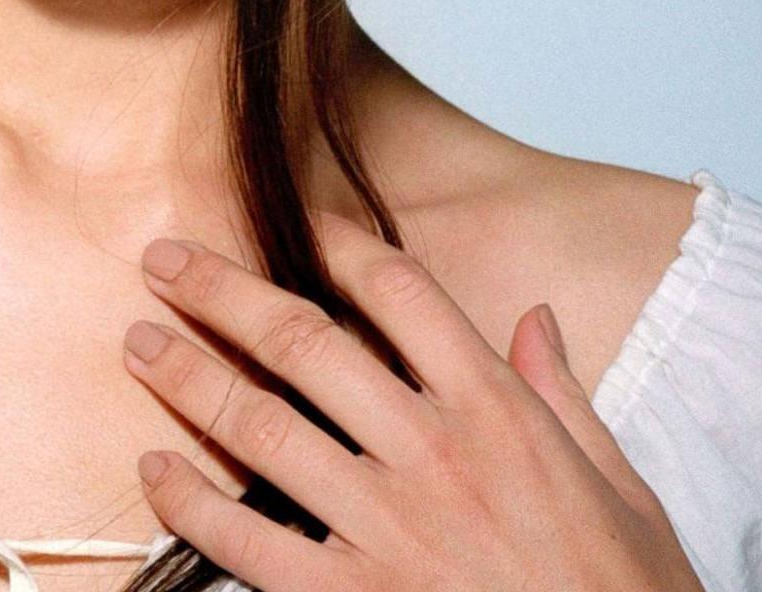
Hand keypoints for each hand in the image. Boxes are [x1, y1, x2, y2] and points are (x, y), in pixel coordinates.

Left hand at [120, 215, 703, 591]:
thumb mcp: (622, 489)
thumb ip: (562, 396)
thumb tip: (532, 317)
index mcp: (499, 415)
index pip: (402, 294)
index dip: (339, 243)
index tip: (294, 218)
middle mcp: (433, 456)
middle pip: (303, 342)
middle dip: (222, 292)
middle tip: (164, 258)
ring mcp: (387, 530)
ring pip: (260, 427)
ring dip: (187, 378)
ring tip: (138, 343)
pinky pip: (246, 543)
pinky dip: (189, 504)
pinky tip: (154, 472)